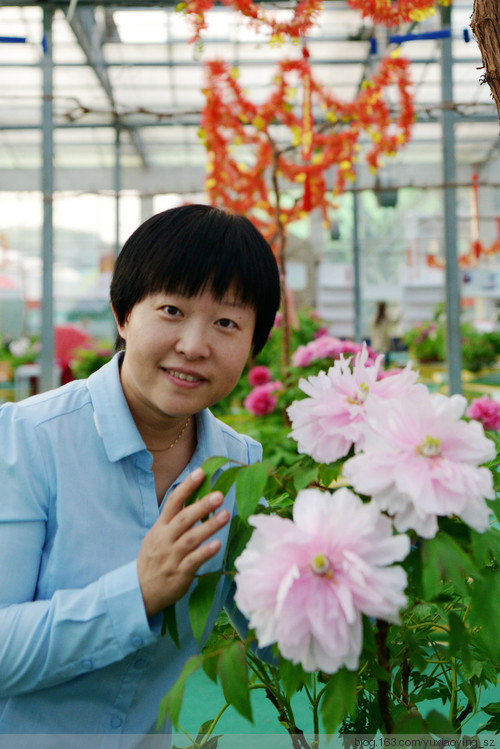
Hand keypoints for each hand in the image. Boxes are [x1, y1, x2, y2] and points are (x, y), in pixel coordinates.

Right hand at [137, 468, 229, 617]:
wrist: (139, 591)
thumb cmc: (153, 560)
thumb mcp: (157, 537)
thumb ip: (174, 521)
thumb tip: (195, 499)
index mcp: (160, 528)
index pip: (172, 502)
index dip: (187, 487)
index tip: (201, 472)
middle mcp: (165, 540)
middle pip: (183, 519)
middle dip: (201, 506)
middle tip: (219, 495)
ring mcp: (171, 557)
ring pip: (190, 539)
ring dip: (209, 526)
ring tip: (226, 515)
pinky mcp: (179, 574)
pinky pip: (193, 562)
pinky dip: (205, 552)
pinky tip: (217, 545)